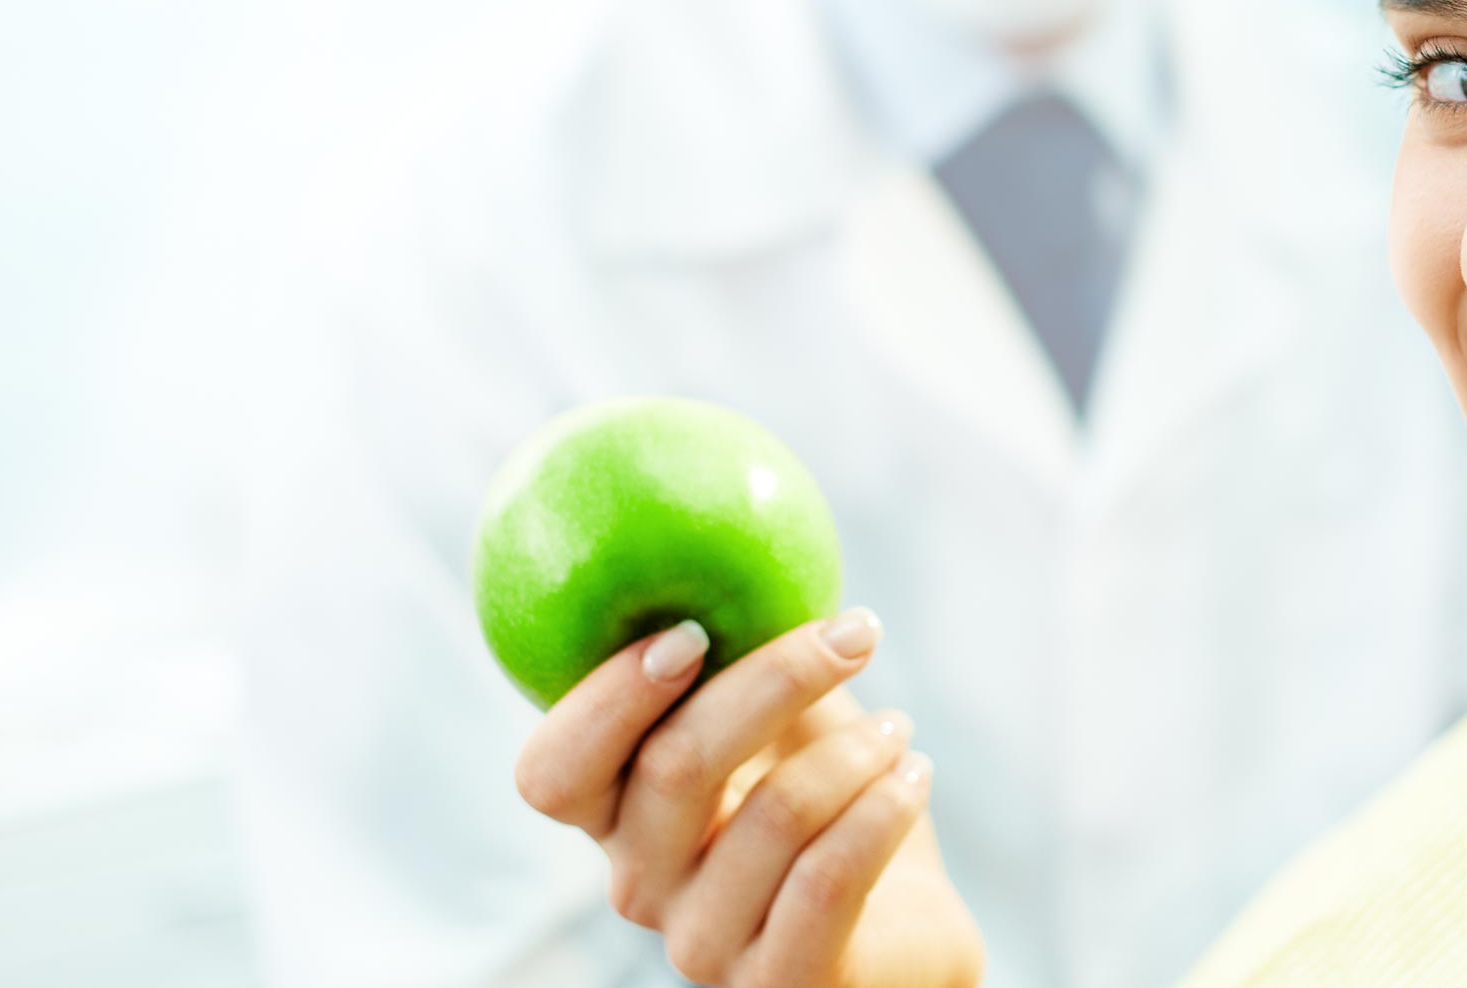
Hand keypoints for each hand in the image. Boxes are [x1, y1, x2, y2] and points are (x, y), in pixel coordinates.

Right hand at [513, 608, 983, 987]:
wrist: (907, 936)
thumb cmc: (837, 809)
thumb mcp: (792, 722)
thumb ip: (751, 651)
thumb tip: (746, 524)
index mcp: (618, 815)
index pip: (551, 772)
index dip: (604, 701)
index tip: (690, 630)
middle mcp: (641, 884)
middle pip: (674, 767)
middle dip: (774, 680)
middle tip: (853, 631)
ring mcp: (704, 945)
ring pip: (775, 813)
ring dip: (860, 752)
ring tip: (902, 733)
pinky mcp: (781, 984)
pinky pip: (830, 878)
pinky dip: (883, 808)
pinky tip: (915, 775)